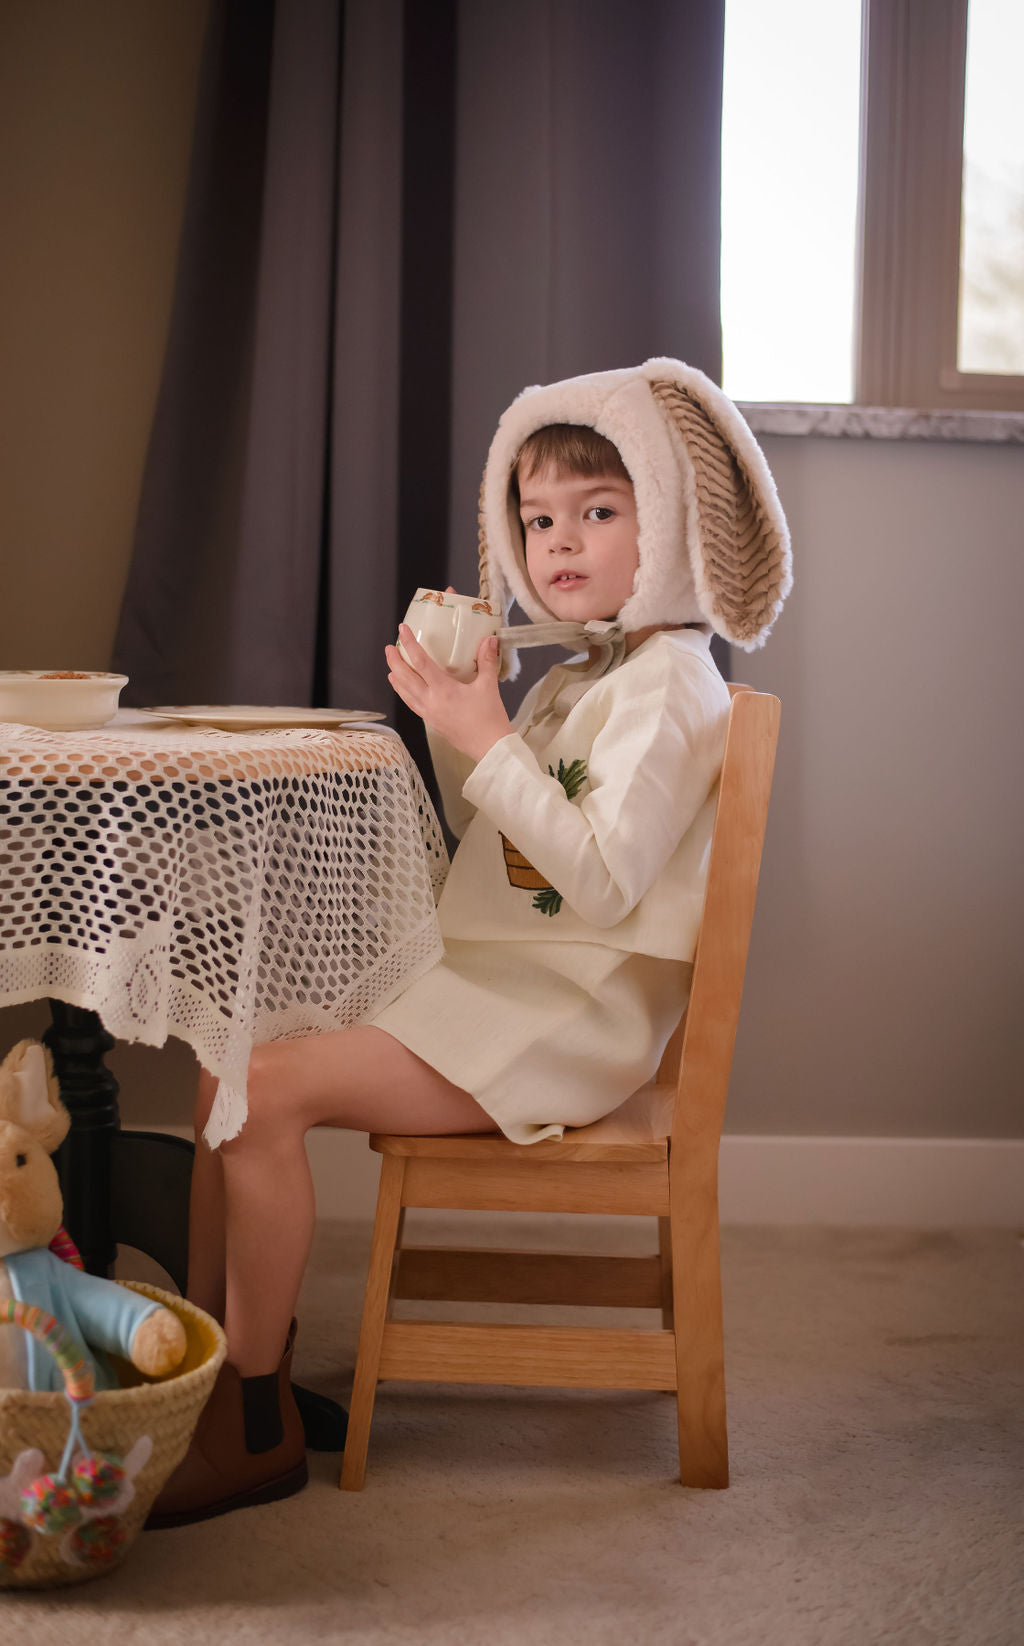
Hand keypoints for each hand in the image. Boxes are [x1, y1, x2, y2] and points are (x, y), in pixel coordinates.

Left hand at [385, 624, 510, 761]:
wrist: (490, 747)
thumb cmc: (490, 718)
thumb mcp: (489, 686)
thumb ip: (487, 661)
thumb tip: (490, 639)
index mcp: (444, 689)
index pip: (421, 662)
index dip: (410, 644)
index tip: (402, 630)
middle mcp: (432, 701)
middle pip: (405, 678)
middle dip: (395, 662)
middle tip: (389, 648)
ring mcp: (430, 713)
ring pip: (405, 693)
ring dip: (396, 679)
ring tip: (390, 668)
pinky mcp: (432, 722)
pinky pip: (412, 705)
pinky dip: (405, 694)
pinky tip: (404, 691)